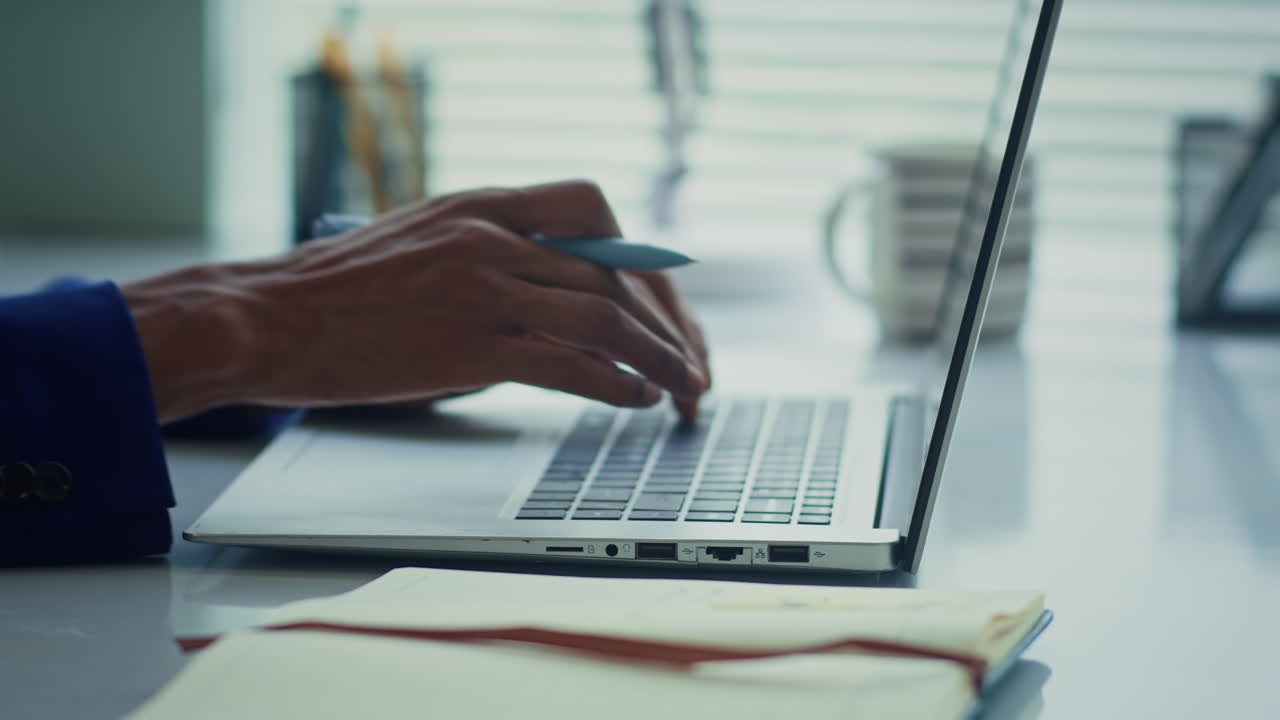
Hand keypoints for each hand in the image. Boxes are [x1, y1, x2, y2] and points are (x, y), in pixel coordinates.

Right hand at [123, 180, 710, 422]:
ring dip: (656, 357)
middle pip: (612, 271)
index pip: (593, 207)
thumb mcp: (422, 239)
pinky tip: (635, 400)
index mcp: (481, 204)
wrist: (266, 317)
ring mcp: (483, 290)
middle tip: (690, 358)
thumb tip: (548, 288)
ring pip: (603, 316)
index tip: (660, 296)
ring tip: (681, 387)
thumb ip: (487, 250)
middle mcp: (492, 239)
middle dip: (663, 321)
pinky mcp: (471, 346)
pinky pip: (569, 362)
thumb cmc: (336, 290)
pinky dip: (615, 383)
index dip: (639, 255)